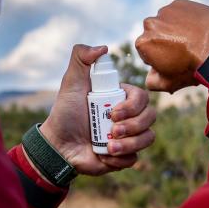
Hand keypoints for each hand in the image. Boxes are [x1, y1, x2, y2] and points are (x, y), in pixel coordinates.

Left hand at [38, 44, 155, 176]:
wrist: (58, 144)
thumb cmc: (65, 112)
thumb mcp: (71, 82)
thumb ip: (81, 58)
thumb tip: (103, 48)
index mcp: (121, 98)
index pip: (143, 97)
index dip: (132, 106)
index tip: (113, 113)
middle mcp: (129, 116)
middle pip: (150, 117)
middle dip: (133, 126)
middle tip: (112, 130)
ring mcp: (128, 136)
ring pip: (147, 138)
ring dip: (130, 144)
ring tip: (109, 147)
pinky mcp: (123, 156)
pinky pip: (135, 159)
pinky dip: (120, 158)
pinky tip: (104, 156)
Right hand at [135, 0, 208, 92]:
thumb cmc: (191, 68)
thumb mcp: (168, 83)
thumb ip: (151, 82)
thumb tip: (150, 75)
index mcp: (143, 43)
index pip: (147, 50)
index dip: (159, 57)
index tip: (173, 60)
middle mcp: (150, 24)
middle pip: (155, 33)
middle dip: (164, 40)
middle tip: (182, 49)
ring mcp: (165, 11)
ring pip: (166, 21)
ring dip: (174, 28)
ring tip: (191, 39)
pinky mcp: (180, 3)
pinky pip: (179, 12)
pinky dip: (185, 19)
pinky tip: (197, 29)